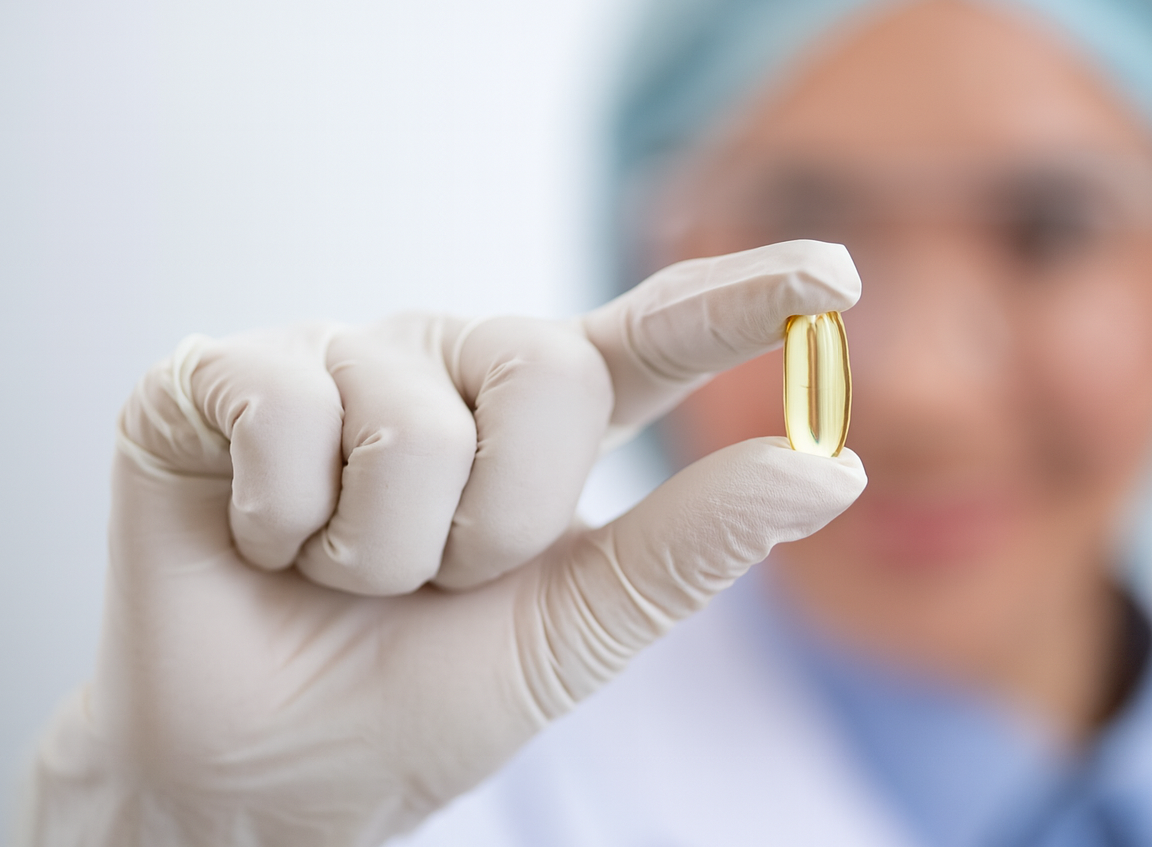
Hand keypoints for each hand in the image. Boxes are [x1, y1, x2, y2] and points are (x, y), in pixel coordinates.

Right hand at [22, 241, 864, 846]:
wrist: (261, 775)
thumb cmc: (417, 699)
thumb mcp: (575, 630)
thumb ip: (694, 545)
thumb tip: (832, 468)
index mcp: (542, 425)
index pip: (652, 336)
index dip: (741, 300)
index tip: (839, 277)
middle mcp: (450, 369)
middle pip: (548, 370)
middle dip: (500, 523)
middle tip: (434, 582)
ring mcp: (339, 362)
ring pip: (413, 418)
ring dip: (382, 550)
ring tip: (337, 574)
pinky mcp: (221, 375)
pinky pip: (288, 405)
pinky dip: (282, 520)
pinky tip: (260, 543)